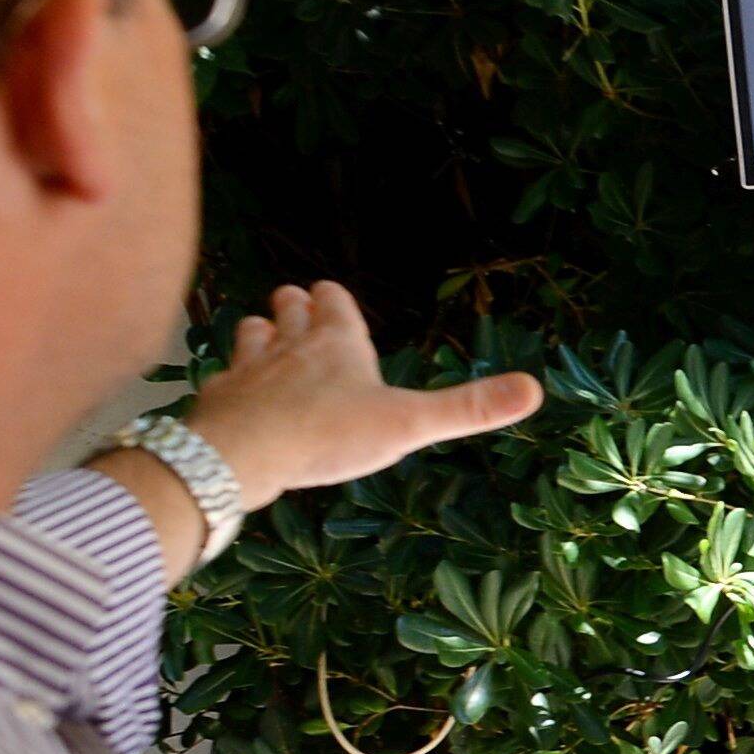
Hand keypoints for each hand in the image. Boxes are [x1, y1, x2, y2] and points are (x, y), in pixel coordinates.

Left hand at [182, 281, 542, 508]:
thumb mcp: (409, 423)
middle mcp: (289, 343)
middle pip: (288, 306)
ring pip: (250, 332)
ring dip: (260, 335)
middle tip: (300, 314)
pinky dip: (230, 383)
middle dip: (295, 307)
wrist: (238, 456)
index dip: (335, 300)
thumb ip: (468, 408)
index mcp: (337, 340)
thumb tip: (535, 390)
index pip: (333, 298)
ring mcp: (248, 368)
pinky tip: (237, 398)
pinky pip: (222, 379)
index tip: (335, 303)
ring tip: (268, 347)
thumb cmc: (327, 434)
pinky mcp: (217, 398)